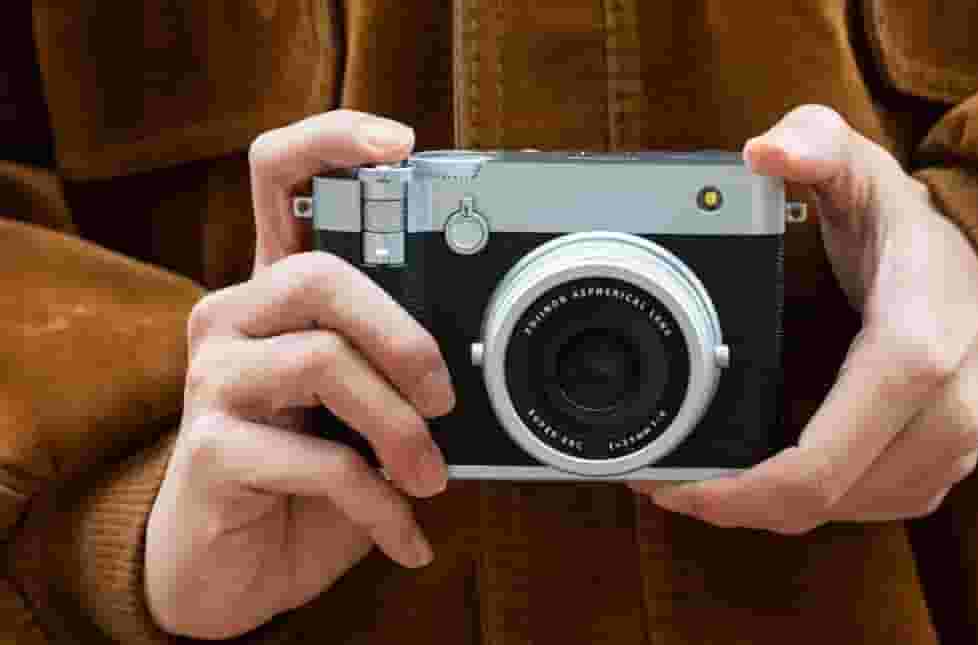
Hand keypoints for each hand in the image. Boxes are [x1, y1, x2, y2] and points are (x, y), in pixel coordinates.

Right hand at [145, 111, 455, 638]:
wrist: (237, 568)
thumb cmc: (308, 477)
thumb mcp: (365, 411)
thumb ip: (399, 370)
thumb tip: (482, 365)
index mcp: (278, 292)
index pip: (279, 179)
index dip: (330, 143)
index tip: (400, 146)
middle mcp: (235, 318)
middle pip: (319, 277)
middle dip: (405, 338)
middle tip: (445, 398)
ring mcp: (212, 379)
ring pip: (322, 361)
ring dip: (400, 428)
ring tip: (429, 477)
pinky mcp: (207, 448)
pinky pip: (319, 460)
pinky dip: (379, 504)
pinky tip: (405, 534)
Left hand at [632, 105, 977, 532]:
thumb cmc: (917, 225)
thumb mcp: (859, 167)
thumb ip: (812, 144)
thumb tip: (761, 153)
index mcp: (912, 353)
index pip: (816, 466)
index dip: (735, 493)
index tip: (671, 485)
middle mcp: (944, 414)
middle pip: (821, 503)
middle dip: (735, 507)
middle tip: (669, 485)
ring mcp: (956, 446)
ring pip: (847, 514)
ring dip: (771, 509)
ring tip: (707, 481)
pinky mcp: (951, 462)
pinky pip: (875, 507)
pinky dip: (817, 504)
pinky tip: (771, 481)